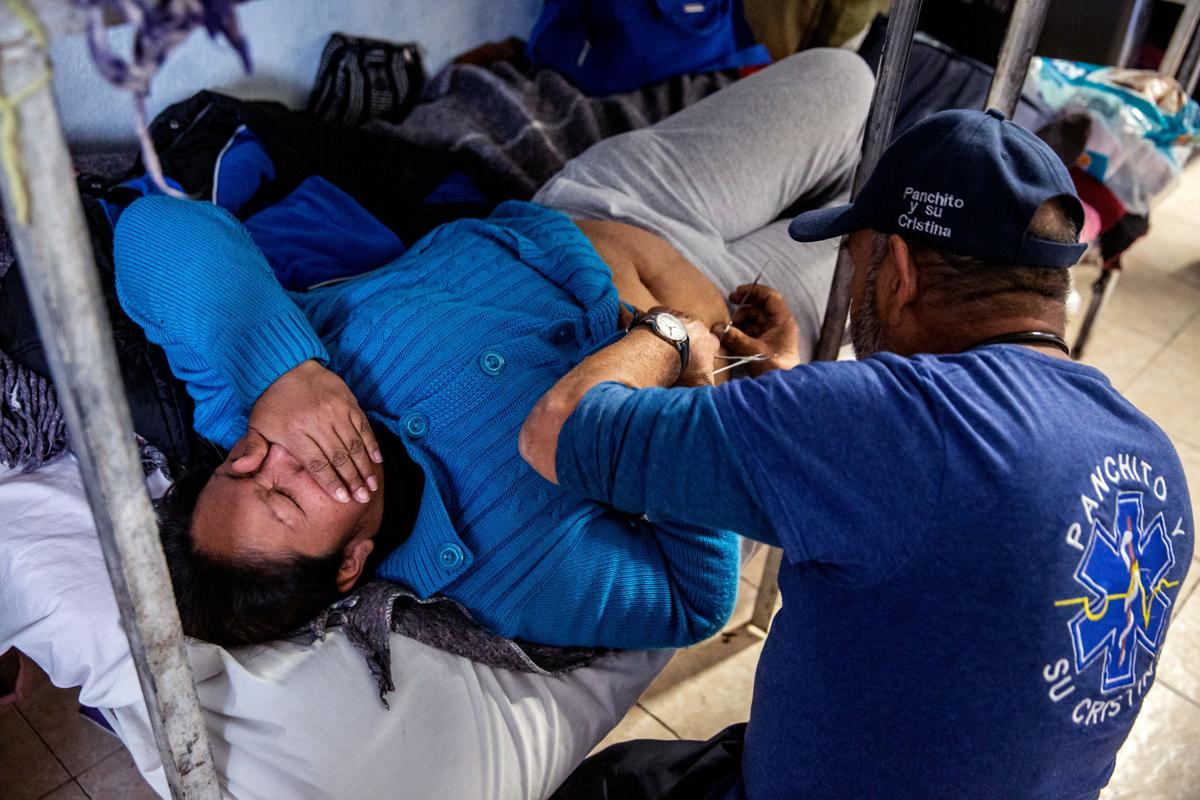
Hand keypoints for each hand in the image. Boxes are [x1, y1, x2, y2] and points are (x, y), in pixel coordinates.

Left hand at [237, 360, 381, 502]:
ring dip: (365, 466)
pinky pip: (363, 426)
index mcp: (295, 432)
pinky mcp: (349, 402)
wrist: (286, 366)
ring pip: (354, 444)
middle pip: (339, 457)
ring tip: (372, 485)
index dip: (332, 482)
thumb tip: (239, 469)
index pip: (317, 463)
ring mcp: (336, 411)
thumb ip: (252, 449)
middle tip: (362, 498)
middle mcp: (318, 422)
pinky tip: (377, 459)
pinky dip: (371, 443)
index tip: (343, 499)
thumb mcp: (256, 426)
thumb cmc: (271, 402)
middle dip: (353, 479)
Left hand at [637, 306, 718, 386]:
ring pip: (675, 324)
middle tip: (674, 357)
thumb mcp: (701, 383)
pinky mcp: (660, 311)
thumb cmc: (683, 367)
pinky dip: (653, 326)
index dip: (706, 352)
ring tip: (659, 349)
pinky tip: (648, 338)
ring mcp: (678, 315)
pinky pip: (657, 317)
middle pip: (694, 332)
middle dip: (686, 342)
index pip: (713, 343)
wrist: (660, 349)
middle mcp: (697, 324)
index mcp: (708, 341)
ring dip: (670, 333)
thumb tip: (715, 397)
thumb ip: (710, 388)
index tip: (696, 360)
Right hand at [714, 283, 800, 376]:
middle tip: (729, 304)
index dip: (753, 291)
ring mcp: (773, 335)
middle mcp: (779, 326)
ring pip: (755, 320)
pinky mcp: (767, 345)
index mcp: (783, 322)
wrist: (781, 390)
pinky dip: (742, 332)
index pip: (770, 297)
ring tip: (728, 329)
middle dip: (744, 307)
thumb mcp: (753, 352)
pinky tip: (732, 338)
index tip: (737, 292)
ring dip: (740, 321)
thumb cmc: (774, 369)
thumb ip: (735, 338)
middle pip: (760, 308)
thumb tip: (718, 328)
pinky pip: (753, 332)